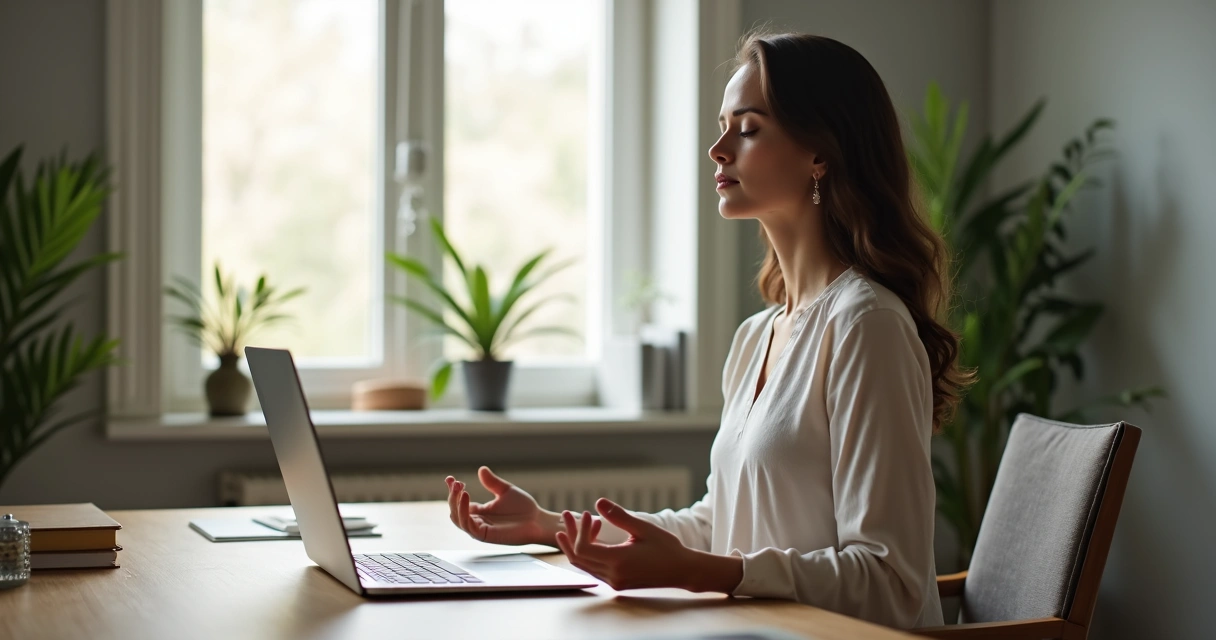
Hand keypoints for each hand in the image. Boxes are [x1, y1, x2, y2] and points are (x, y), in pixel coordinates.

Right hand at [445, 466, 557, 545]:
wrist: (537, 520)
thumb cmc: (523, 508)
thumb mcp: (505, 491)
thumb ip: (492, 482)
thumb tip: (481, 469)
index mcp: (480, 511)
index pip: (459, 501)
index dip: (452, 490)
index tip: (449, 478)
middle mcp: (477, 521)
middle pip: (454, 510)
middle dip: (452, 496)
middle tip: (456, 482)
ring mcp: (480, 529)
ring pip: (457, 518)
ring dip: (455, 503)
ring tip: (460, 488)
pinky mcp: (484, 535)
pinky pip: (468, 525)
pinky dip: (463, 511)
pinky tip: (466, 497)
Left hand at [554, 497, 704, 591]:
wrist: (682, 570)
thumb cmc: (666, 548)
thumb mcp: (644, 529)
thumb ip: (620, 517)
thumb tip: (598, 502)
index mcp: (618, 562)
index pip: (583, 549)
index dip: (580, 530)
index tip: (588, 513)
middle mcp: (613, 576)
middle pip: (578, 557)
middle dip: (570, 535)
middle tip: (566, 515)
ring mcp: (614, 582)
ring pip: (583, 564)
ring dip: (578, 543)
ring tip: (580, 522)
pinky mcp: (617, 583)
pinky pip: (593, 568)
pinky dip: (589, 551)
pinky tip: (596, 534)